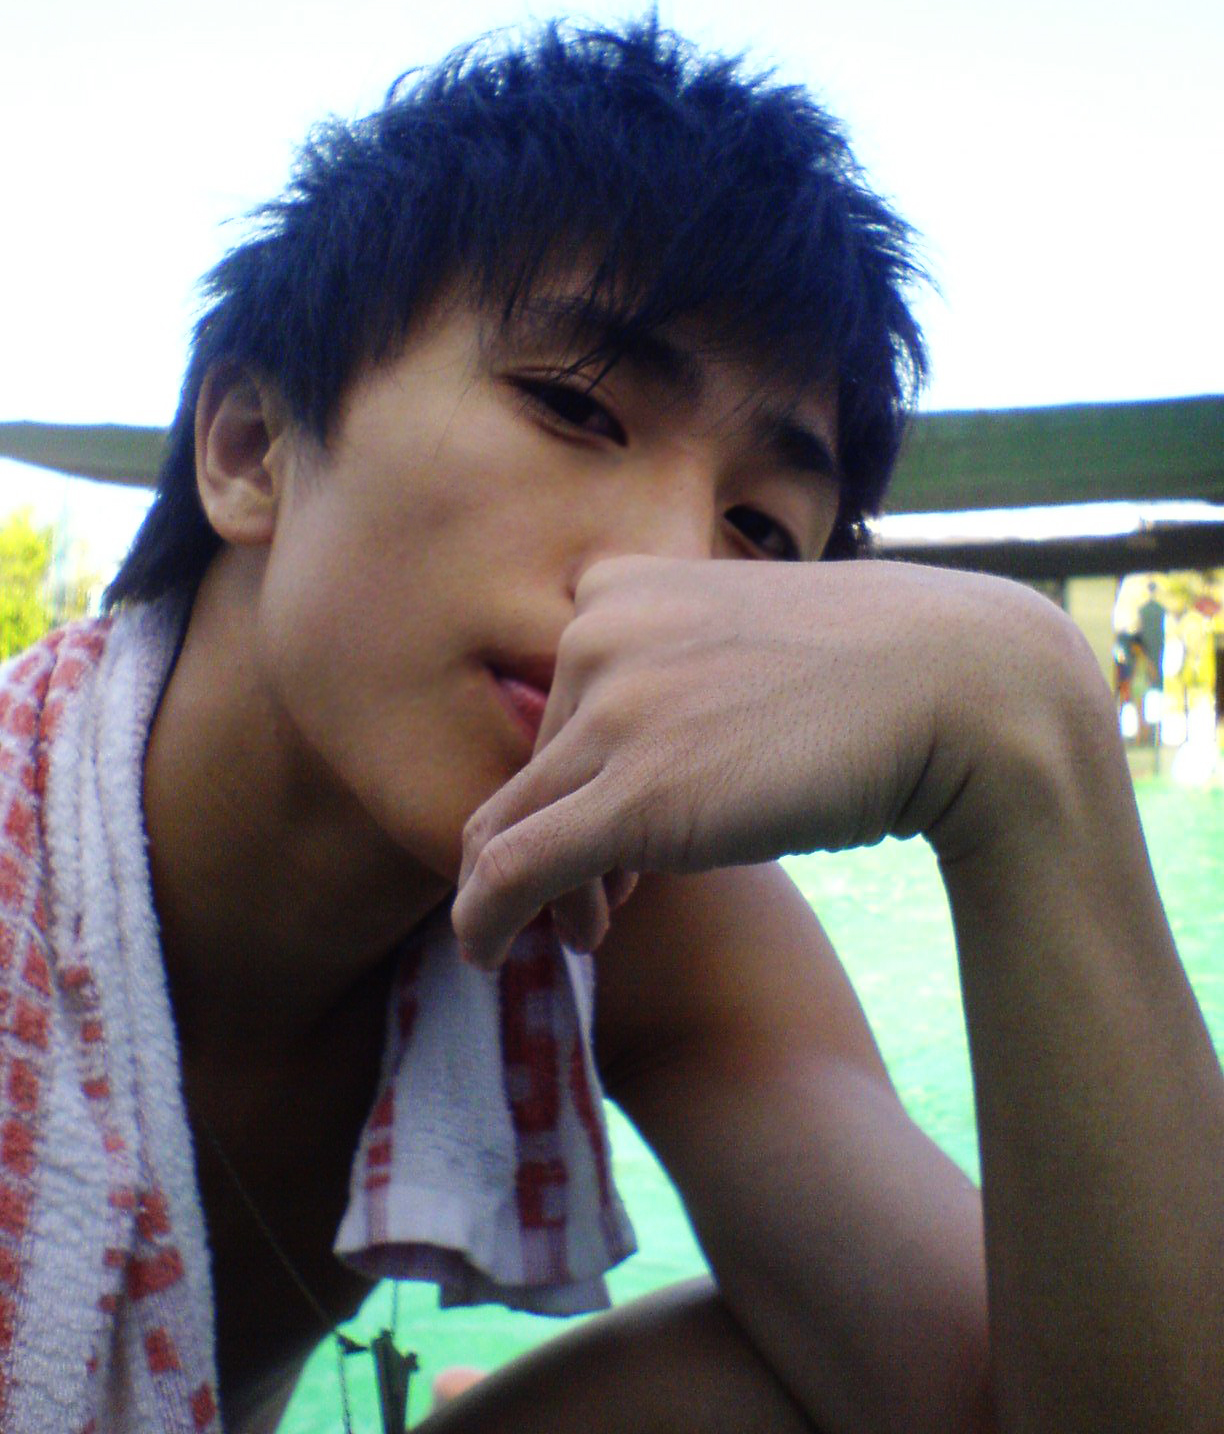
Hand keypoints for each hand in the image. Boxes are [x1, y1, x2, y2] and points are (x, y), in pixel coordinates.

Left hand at [453, 554, 1090, 965]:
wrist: (964, 688)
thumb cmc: (876, 674)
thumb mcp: (746, 644)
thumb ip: (676, 673)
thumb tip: (639, 750)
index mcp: (621, 584)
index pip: (555, 700)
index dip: (572, 778)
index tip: (609, 835)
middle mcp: (596, 633)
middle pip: (535, 767)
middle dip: (562, 842)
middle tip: (606, 908)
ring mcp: (611, 710)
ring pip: (514, 824)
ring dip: (537, 894)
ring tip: (589, 937)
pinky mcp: (631, 796)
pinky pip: (513, 870)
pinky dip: (483, 919)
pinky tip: (483, 954)